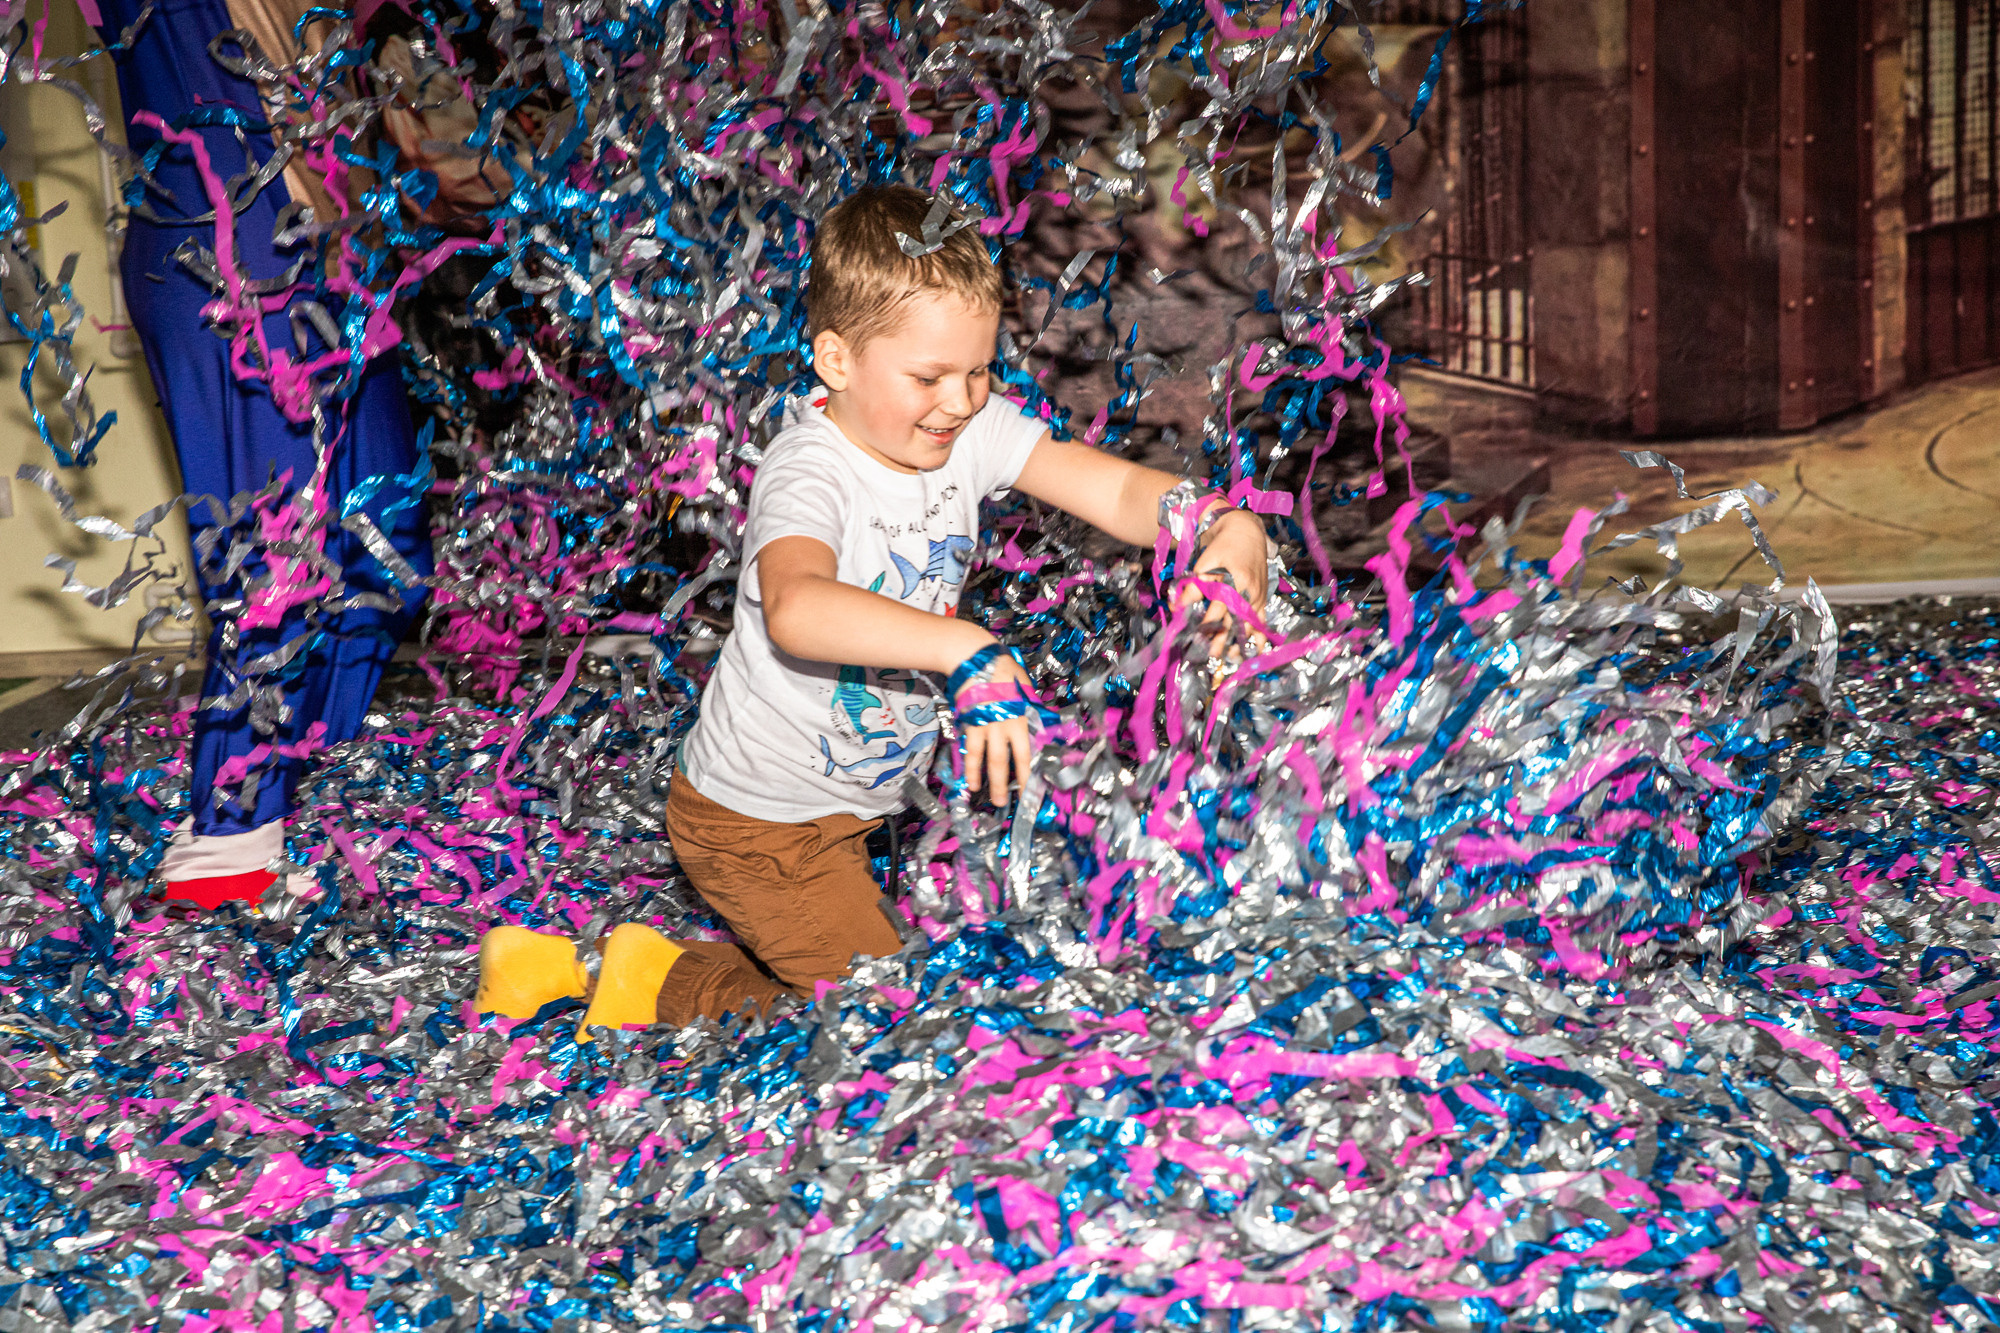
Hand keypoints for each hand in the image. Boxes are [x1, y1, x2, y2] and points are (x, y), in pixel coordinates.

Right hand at [959, 650, 1038, 804]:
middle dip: (1014, 784)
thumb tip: (1045, 721)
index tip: (1036, 787)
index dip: (1033, 770)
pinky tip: (971, 783)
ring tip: (994, 800)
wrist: (975, 660)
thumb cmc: (1004, 671)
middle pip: (1012, 760)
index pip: (1031, 750)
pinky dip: (971, 769)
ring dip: (992, 782)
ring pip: (991, 760)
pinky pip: (971, 752)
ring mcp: (988, 727)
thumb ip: (1032, 707)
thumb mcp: (1025, 688)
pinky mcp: (971, 725)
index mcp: (1023, 718)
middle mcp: (1007, 726)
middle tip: (1017, 802)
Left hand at [1178, 508, 1270, 653]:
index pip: (1217, 612)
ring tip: (1230, 658)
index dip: (1206, 627)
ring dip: (1240, 643)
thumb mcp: (1204, 563)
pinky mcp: (1263, 599)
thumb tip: (1176, 607)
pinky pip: (1262, 622)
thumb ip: (1192, 587)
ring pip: (1249, 625)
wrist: (1246, 532)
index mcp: (1233, 583)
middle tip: (1211, 656)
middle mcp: (1248, 593)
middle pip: (1234, 622)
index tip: (1195, 640)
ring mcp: (1258, 597)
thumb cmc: (1222, 547)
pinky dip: (1259, 637)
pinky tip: (1256, 652)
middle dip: (1222, 640)